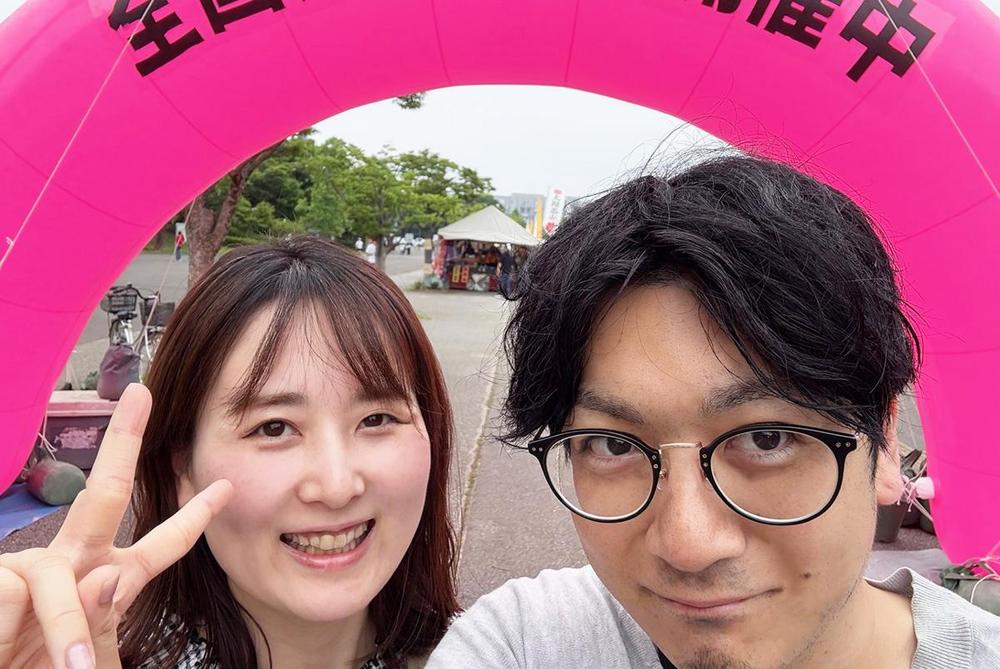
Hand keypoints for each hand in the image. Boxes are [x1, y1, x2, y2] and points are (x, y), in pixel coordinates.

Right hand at [0, 384, 231, 668]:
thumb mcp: (90, 658)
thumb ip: (104, 619)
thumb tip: (105, 577)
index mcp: (110, 579)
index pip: (162, 545)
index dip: (194, 516)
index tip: (226, 486)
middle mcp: (74, 562)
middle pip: (106, 494)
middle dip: (123, 441)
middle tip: (140, 394)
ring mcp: (33, 568)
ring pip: (57, 576)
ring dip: (66, 625)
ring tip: (69, 665)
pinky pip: (16, 596)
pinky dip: (16, 632)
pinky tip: (5, 647)